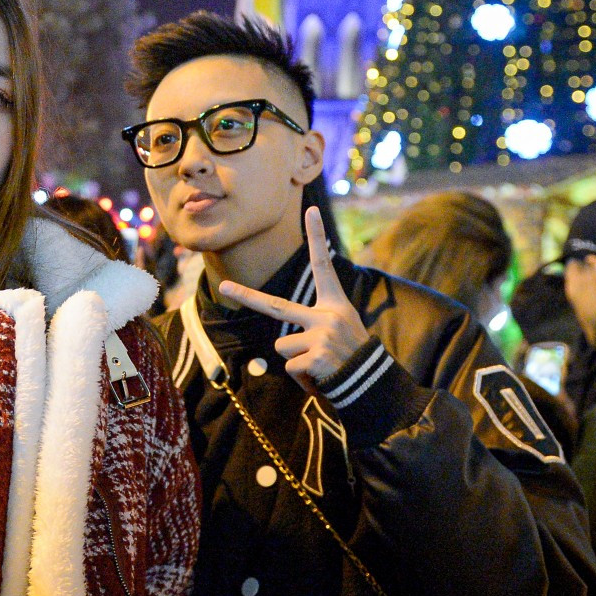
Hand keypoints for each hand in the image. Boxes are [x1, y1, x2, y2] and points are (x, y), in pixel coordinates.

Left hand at [219, 206, 371, 390]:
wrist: (372, 385)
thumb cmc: (351, 358)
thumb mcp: (340, 331)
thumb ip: (313, 326)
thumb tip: (282, 345)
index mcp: (334, 304)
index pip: (323, 266)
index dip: (317, 237)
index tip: (312, 210)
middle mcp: (327, 315)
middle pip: (274, 306)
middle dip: (245, 296)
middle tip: (223, 285)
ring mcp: (321, 335)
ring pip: (281, 348)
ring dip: (296, 362)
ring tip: (320, 366)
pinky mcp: (316, 357)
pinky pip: (291, 368)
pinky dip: (303, 380)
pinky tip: (322, 378)